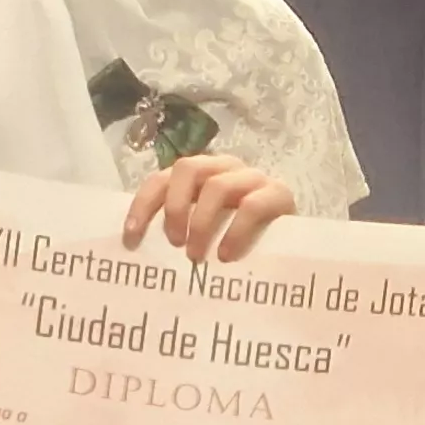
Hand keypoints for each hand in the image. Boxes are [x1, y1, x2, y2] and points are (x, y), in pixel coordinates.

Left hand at [122, 153, 295, 263]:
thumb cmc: (238, 240)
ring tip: (196, 256)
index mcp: (200, 174)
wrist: (293, 243)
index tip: (131, 238)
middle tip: (174, 244)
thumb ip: (179, 232)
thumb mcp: (204, 233)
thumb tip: (137, 254)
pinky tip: (226, 256)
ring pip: (218, 186)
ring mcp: (252, 178)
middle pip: (188, 169)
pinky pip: (252, 206)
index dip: (143, 205)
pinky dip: (235, 232)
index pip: (162, 178)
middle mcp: (224, 168)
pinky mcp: (279, 193)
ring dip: (202, 223)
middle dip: (175, 207)